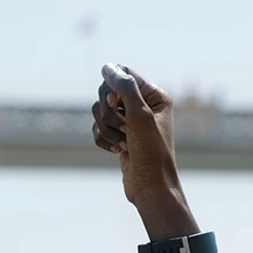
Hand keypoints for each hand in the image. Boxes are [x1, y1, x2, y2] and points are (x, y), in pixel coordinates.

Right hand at [90, 66, 189, 226]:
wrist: (150, 186)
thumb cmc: (151, 152)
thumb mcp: (139, 115)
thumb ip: (124, 87)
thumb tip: (107, 66)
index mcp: (154, 95)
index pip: (123, 73)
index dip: (112, 87)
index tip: (115, 103)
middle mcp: (143, 105)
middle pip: (107, 91)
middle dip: (109, 113)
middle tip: (124, 129)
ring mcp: (129, 121)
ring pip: (100, 111)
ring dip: (107, 129)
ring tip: (124, 143)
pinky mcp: (119, 135)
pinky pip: (98, 127)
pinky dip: (104, 139)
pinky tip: (118, 151)